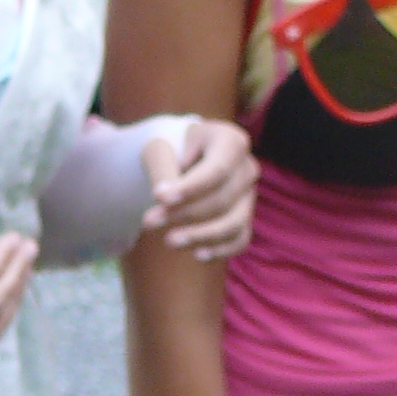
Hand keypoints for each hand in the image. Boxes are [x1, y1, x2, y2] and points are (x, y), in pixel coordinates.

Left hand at [138, 119, 256, 259]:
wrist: (177, 157)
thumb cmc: (169, 148)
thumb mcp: (159, 148)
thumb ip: (162, 170)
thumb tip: (164, 200)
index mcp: (231, 141)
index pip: (216, 170)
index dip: (190, 188)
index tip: (158, 197)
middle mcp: (246, 168)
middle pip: (222, 200)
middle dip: (184, 214)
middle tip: (148, 221)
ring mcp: (248, 195)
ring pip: (233, 224)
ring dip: (201, 236)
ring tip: (169, 241)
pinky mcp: (244, 217)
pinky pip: (239, 239)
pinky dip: (221, 250)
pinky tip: (197, 254)